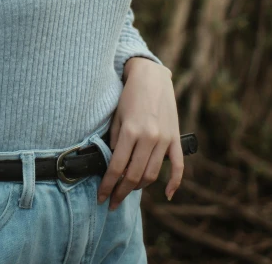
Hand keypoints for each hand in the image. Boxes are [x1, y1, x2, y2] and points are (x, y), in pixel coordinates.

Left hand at [97, 58, 182, 209]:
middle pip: (134, 176)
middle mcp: (149, 137)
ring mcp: (165, 139)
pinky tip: (167, 195)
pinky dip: (174, 183)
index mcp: (130, 131)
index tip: (101, 198)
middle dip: (121, 192)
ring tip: (129, 190)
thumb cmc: (129, 95)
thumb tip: (114, 164)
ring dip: (140, 187)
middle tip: (112, 202)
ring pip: (152, 174)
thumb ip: (115, 140)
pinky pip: (178, 166)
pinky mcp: (176, 138)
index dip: (108, 186)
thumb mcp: (117, 115)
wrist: (151, 77)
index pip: (117, 167)